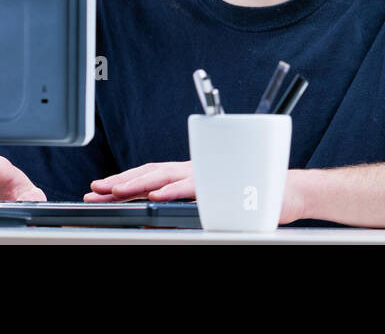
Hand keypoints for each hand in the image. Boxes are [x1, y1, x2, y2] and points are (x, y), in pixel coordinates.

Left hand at [87, 161, 311, 223]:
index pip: (151, 175)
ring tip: (115, 191)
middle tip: (95, 191)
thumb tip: (159, 213)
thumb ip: (188, 205)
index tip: (101, 189)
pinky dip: (174, 189)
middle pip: (151, 173)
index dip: (125, 181)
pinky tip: (157, 194)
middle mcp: (196, 170)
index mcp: (190, 174)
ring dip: (138, 183)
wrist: (288, 193)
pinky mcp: (221, 183)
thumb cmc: (253, 198)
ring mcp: (207, 174)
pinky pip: (193, 185)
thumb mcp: (213, 203)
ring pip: (166, 176)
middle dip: (120, 183)